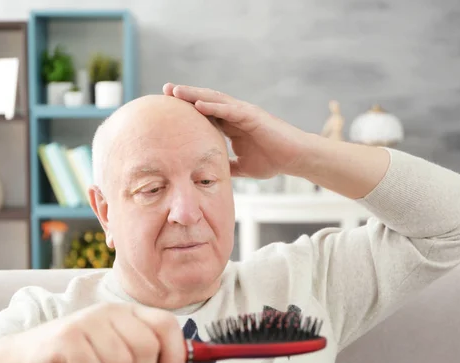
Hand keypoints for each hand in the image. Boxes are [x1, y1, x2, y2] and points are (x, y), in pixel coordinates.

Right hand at [7, 302, 184, 362]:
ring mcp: (87, 322)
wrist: (31, 354)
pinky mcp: (66, 337)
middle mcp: (110, 311)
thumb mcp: (119, 348)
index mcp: (129, 312)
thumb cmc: (84, 355)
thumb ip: (148, 351)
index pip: (165, 323)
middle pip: (146, 347)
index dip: (176, 351)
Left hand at [163, 83, 310, 178]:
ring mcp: (243, 113)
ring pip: (215, 100)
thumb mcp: (243, 166)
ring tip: (176, 91)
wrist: (295, 159)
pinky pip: (230, 110)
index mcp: (231, 125)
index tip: (167, 106)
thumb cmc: (273, 160)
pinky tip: (198, 104)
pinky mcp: (253, 116)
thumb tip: (211, 175)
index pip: (204, 113)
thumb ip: (227, 165)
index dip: (186, 108)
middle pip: (205, 101)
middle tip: (165, 90)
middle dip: (185, 95)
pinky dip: (214, 106)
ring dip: (195, 95)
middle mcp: (235, 114)